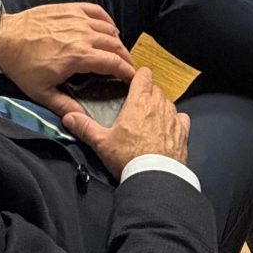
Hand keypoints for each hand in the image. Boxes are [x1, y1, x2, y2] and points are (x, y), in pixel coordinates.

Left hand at [0, 3, 136, 115]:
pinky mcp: (69, 9)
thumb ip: (64, 106)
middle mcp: (81, 35)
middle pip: (115, 45)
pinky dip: (107, 21)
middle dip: (125, 58)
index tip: (133, 78)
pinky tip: (108, 29)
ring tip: (118, 52)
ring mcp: (76, 20)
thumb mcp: (41, 92)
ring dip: (117, 41)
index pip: (113, 62)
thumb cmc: (21, 65)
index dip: (127, 71)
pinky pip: (96, 12)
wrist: (3, 39)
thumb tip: (81, 120)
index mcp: (78, 56)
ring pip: (108, 29)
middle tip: (127, 68)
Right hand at [61, 67, 189, 175]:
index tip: (132, 82)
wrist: (155, 177)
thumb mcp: (102, 142)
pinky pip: (182, 118)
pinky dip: (176, 120)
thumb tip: (68, 116)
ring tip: (150, 118)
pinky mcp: (183, 132)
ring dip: (160, 106)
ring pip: (168, 102)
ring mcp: (173, 118)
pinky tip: (169, 128)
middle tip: (137, 104)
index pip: (144, 75)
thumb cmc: (128, 157)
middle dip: (147, 93)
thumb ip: (85, 127)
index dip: (138, 76)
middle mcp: (158, 105)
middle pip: (156, 89)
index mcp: (139, 101)